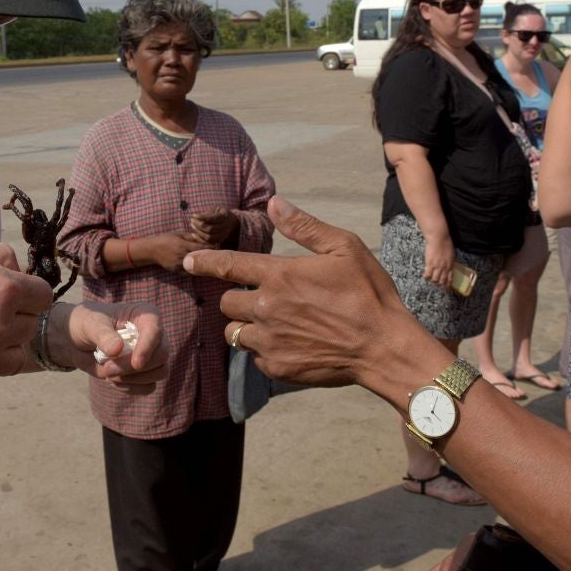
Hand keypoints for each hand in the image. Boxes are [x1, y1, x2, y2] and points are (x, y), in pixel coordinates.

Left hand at [54, 302, 167, 393]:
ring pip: (160, 372)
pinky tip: (114, 380)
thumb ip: (103, 335)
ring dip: (133, 379)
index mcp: (144, 314)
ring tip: (108, 372)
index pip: (155, 329)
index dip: (148, 347)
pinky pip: (149, 386)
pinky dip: (131, 387)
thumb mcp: (90, 325)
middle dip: (134, 367)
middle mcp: (153, 334)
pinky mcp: (146, 373)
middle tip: (108, 369)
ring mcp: (151, 354)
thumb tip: (117, 349)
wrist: (78, 341)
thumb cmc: (86, 324)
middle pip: (161, 355)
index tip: (136, 364)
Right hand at [146, 232, 212, 273]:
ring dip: (202, 264)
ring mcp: (179, 265)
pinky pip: (188, 272)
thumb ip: (190, 237)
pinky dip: (194, 270)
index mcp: (183, 245)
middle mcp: (182, 256)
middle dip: (208, 256)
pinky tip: (198, 267)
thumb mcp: (178, 234)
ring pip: (195, 267)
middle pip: (200, 258)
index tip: (217, 246)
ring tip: (208, 261)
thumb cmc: (165, 239)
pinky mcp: (176, 270)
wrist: (151, 250)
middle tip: (216, 254)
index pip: (201, 247)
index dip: (210, 247)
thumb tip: (203, 237)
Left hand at [182, 196, 426, 388]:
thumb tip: (274, 203)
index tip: (187, 259)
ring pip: (235, 333)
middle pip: (226, 302)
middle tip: (266, 299)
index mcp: (280, 275)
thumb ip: (304, 226)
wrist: (384, 347)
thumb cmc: (369, 293)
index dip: (203, 261)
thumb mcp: (344, 248)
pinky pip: (255, 357)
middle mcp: (267, 308)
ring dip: (246, 326)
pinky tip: (291, 344)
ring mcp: (270, 341)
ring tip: (275, 323)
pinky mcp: (277, 367)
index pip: (228, 265)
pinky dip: (265, 350)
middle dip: (238, 298)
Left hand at [189, 207, 238, 246]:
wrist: (231, 222)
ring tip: (192, 225)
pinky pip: (208, 242)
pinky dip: (200, 239)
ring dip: (198, 232)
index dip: (201, 217)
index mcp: (224, 217)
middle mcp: (225, 227)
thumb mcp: (216, 208)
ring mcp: (223, 235)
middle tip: (192, 220)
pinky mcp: (219, 240)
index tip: (193, 215)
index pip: (212, 218)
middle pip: (210, 229)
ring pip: (209, 237)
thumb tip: (195, 216)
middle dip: (198, 225)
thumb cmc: (220, 213)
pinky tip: (194, 234)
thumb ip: (208, 212)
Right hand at [423, 233, 454, 288]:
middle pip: (442, 281)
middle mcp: (444, 268)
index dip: (448, 284)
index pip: (450, 278)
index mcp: (450, 265)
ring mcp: (437, 267)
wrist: (439, 239)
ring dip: (433, 281)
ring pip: (435, 279)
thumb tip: (448, 265)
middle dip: (440, 284)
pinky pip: (428, 274)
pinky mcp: (430, 264)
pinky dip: (426, 276)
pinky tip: (425, 276)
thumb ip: (449, 261)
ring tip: (431, 280)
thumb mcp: (450, 254)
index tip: (447, 288)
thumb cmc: (445, 243)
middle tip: (437, 285)